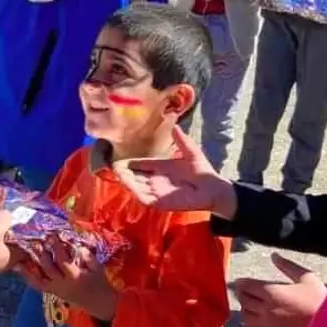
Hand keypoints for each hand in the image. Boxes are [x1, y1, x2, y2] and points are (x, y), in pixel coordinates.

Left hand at [21, 237, 116, 321]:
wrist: (98, 303)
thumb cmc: (99, 282)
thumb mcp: (98, 268)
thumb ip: (87, 256)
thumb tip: (75, 244)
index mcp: (75, 277)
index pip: (63, 261)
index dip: (57, 248)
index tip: (53, 235)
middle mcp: (63, 284)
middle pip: (48, 269)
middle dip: (42, 254)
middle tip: (36, 241)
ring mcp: (56, 290)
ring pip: (39, 280)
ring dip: (29, 269)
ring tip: (19, 258)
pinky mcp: (53, 292)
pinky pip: (38, 286)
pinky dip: (28, 278)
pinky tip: (20, 269)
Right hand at [113, 125, 237, 218]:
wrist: (213, 189)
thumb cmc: (203, 171)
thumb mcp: (191, 151)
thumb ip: (181, 140)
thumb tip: (175, 124)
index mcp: (162, 168)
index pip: (142, 165)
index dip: (131, 163)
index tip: (118, 160)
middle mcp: (157, 181)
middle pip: (136, 177)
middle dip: (124, 173)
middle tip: (113, 167)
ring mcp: (158, 192)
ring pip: (137, 187)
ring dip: (127, 182)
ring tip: (118, 174)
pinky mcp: (161, 203)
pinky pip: (144, 198)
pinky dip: (136, 193)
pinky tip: (129, 186)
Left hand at [232, 253, 326, 326]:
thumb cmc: (320, 299)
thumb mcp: (306, 277)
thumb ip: (287, 266)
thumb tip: (273, 255)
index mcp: (272, 292)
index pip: (244, 285)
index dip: (243, 282)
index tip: (246, 281)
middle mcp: (266, 309)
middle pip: (242, 299)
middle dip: (244, 294)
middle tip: (250, 292)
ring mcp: (268, 325)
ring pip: (245, 316)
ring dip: (247, 309)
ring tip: (255, 306)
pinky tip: (258, 322)